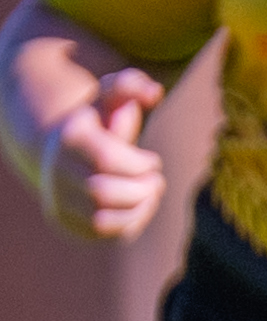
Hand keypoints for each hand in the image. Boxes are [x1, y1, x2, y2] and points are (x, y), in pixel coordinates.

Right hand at [35, 66, 165, 243]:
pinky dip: (130, 223)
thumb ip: (131, 86)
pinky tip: (138, 206)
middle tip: (155, 180)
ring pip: (101, 220)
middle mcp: (56, 171)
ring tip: (149, 191)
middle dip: (140, 189)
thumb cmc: (100, 121)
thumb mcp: (111, 96)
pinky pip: (104, 235)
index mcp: (69, 137)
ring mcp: (58, 199)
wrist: (64, 151)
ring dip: (138, 208)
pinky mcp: (67, 222)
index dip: (140, 164)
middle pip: (102, 193)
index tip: (152, 161)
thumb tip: (153, 93)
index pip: (107, 159)